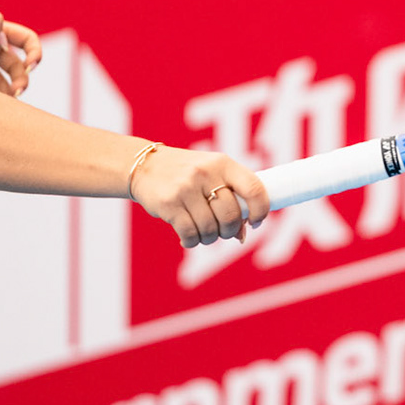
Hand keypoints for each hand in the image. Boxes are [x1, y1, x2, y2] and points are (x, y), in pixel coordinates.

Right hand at [130, 148, 269, 248]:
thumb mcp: (211, 173)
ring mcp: (185, 187)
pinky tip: (188, 237)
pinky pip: (190, 234)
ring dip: (209, 238)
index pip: (253, 188)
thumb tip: (242, 234)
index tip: (255, 222)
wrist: (144, 166)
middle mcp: (205, 173)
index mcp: (223, 163)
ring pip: (210, 228)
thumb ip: (230, 197)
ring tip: (202, 233)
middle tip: (222, 231)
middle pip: (230, 215)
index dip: (260, 210)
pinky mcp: (168, 203)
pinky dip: (192, 241)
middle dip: (229, 231)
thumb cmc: (186, 174)